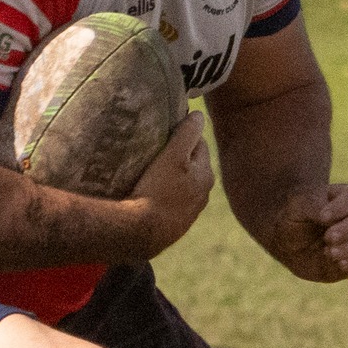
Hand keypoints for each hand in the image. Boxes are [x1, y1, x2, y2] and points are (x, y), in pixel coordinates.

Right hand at [118, 112, 213, 259]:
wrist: (140, 233)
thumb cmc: (157, 190)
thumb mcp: (173, 156)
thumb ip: (187, 133)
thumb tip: (198, 114)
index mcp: (206, 176)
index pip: (199, 145)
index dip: (184, 135)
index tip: (167, 131)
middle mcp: (203, 195)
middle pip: (192, 167)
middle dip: (179, 157)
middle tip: (157, 150)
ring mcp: (189, 213)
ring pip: (181, 186)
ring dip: (171, 179)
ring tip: (150, 174)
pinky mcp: (174, 227)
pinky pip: (170, 204)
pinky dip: (163, 197)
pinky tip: (147, 197)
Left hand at [267, 182, 347, 281]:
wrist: (286, 243)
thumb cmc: (294, 219)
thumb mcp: (297, 207)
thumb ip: (315, 207)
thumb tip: (330, 218)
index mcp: (341, 198)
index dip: (342, 207)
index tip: (323, 217)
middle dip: (347, 230)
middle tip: (329, 237)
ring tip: (328, 252)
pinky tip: (340, 264)